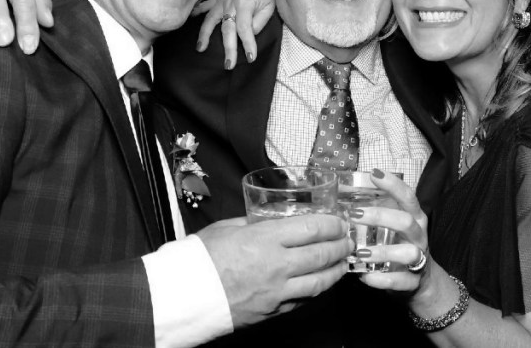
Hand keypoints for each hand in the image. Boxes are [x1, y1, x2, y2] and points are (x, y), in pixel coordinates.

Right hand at [191, 0, 275, 66]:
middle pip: (227, 28)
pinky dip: (197, 10)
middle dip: (229, 48)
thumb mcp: (270, 8)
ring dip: (205, 34)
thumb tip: (248, 35)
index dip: (248, 43)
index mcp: (245, 3)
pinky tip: (190, 17)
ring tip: (201, 49)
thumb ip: (259, 22)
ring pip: (211, 19)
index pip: (244, 27)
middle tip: (229, 65)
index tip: (251, 58)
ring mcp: (223, 0)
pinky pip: (206, 5)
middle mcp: (231, 2)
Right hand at [196, 214, 351, 327]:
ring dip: (336, 270)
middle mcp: (276, 265)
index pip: (311, 228)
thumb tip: (270, 219)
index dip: (332, 224)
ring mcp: (277, 291)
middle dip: (340, 245)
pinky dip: (317, 289)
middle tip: (348, 240)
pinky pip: (303, 299)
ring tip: (343, 262)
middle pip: (321, 254)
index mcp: (264, 239)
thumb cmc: (199, 259)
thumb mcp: (226, 228)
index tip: (340, 221)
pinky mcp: (272, 311)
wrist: (183, 296)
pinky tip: (321, 282)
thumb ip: (253, 223)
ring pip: (319, 281)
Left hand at [350, 170, 430, 293]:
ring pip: (408, 253)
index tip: (374, 173)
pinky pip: (400, 281)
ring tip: (360, 252)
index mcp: (414, 218)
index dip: (393, 184)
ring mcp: (419, 259)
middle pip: (405, 221)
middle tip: (354, 215)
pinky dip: (381, 280)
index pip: (408, 196)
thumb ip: (375, 215)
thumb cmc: (399, 247)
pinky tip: (364, 277)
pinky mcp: (414, 281)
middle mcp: (418, 236)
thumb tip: (342, 201)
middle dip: (380, 217)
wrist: (421, 281)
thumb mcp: (393, 228)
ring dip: (382, 252)